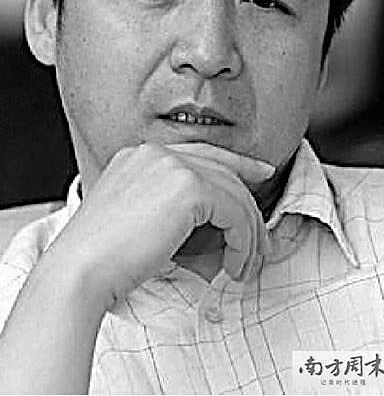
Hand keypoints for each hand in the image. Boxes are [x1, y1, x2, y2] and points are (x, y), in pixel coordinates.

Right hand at [51, 143, 274, 310]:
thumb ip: (171, 207)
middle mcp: (156, 153)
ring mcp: (172, 165)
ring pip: (233, 193)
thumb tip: (218, 223)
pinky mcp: (188, 187)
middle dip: (248, 209)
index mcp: (140, 156)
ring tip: (244, 266)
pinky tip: (234, 265)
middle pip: (223, 172)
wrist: (80, 270)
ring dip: (248, 233)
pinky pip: (235, 212)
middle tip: (258, 244)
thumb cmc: (103, 258)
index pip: (201, 153)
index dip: (238, 164)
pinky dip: (243, 241)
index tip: (262, 174)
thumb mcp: (137, 219)